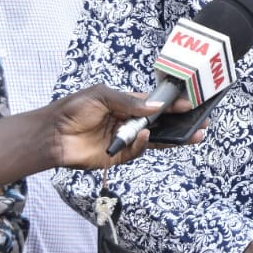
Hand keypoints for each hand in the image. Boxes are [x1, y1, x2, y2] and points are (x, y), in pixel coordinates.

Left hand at [48, 85, 205, 168]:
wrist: (51, 135)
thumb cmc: (73, 110)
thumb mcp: (101, 96)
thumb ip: (129, 102)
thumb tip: (156, 106)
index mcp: (127, 105)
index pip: (156, 105)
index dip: (174, 104)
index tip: (190, 103)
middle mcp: (130, 122)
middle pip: (162, 124)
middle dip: (182, 124)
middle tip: (201, 124)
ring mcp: (126, 140)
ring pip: (156, 140)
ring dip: (174, 138)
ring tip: (192, 135)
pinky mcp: (119, 156)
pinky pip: (138, 151)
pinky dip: (144, 144)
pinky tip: (145, 136)